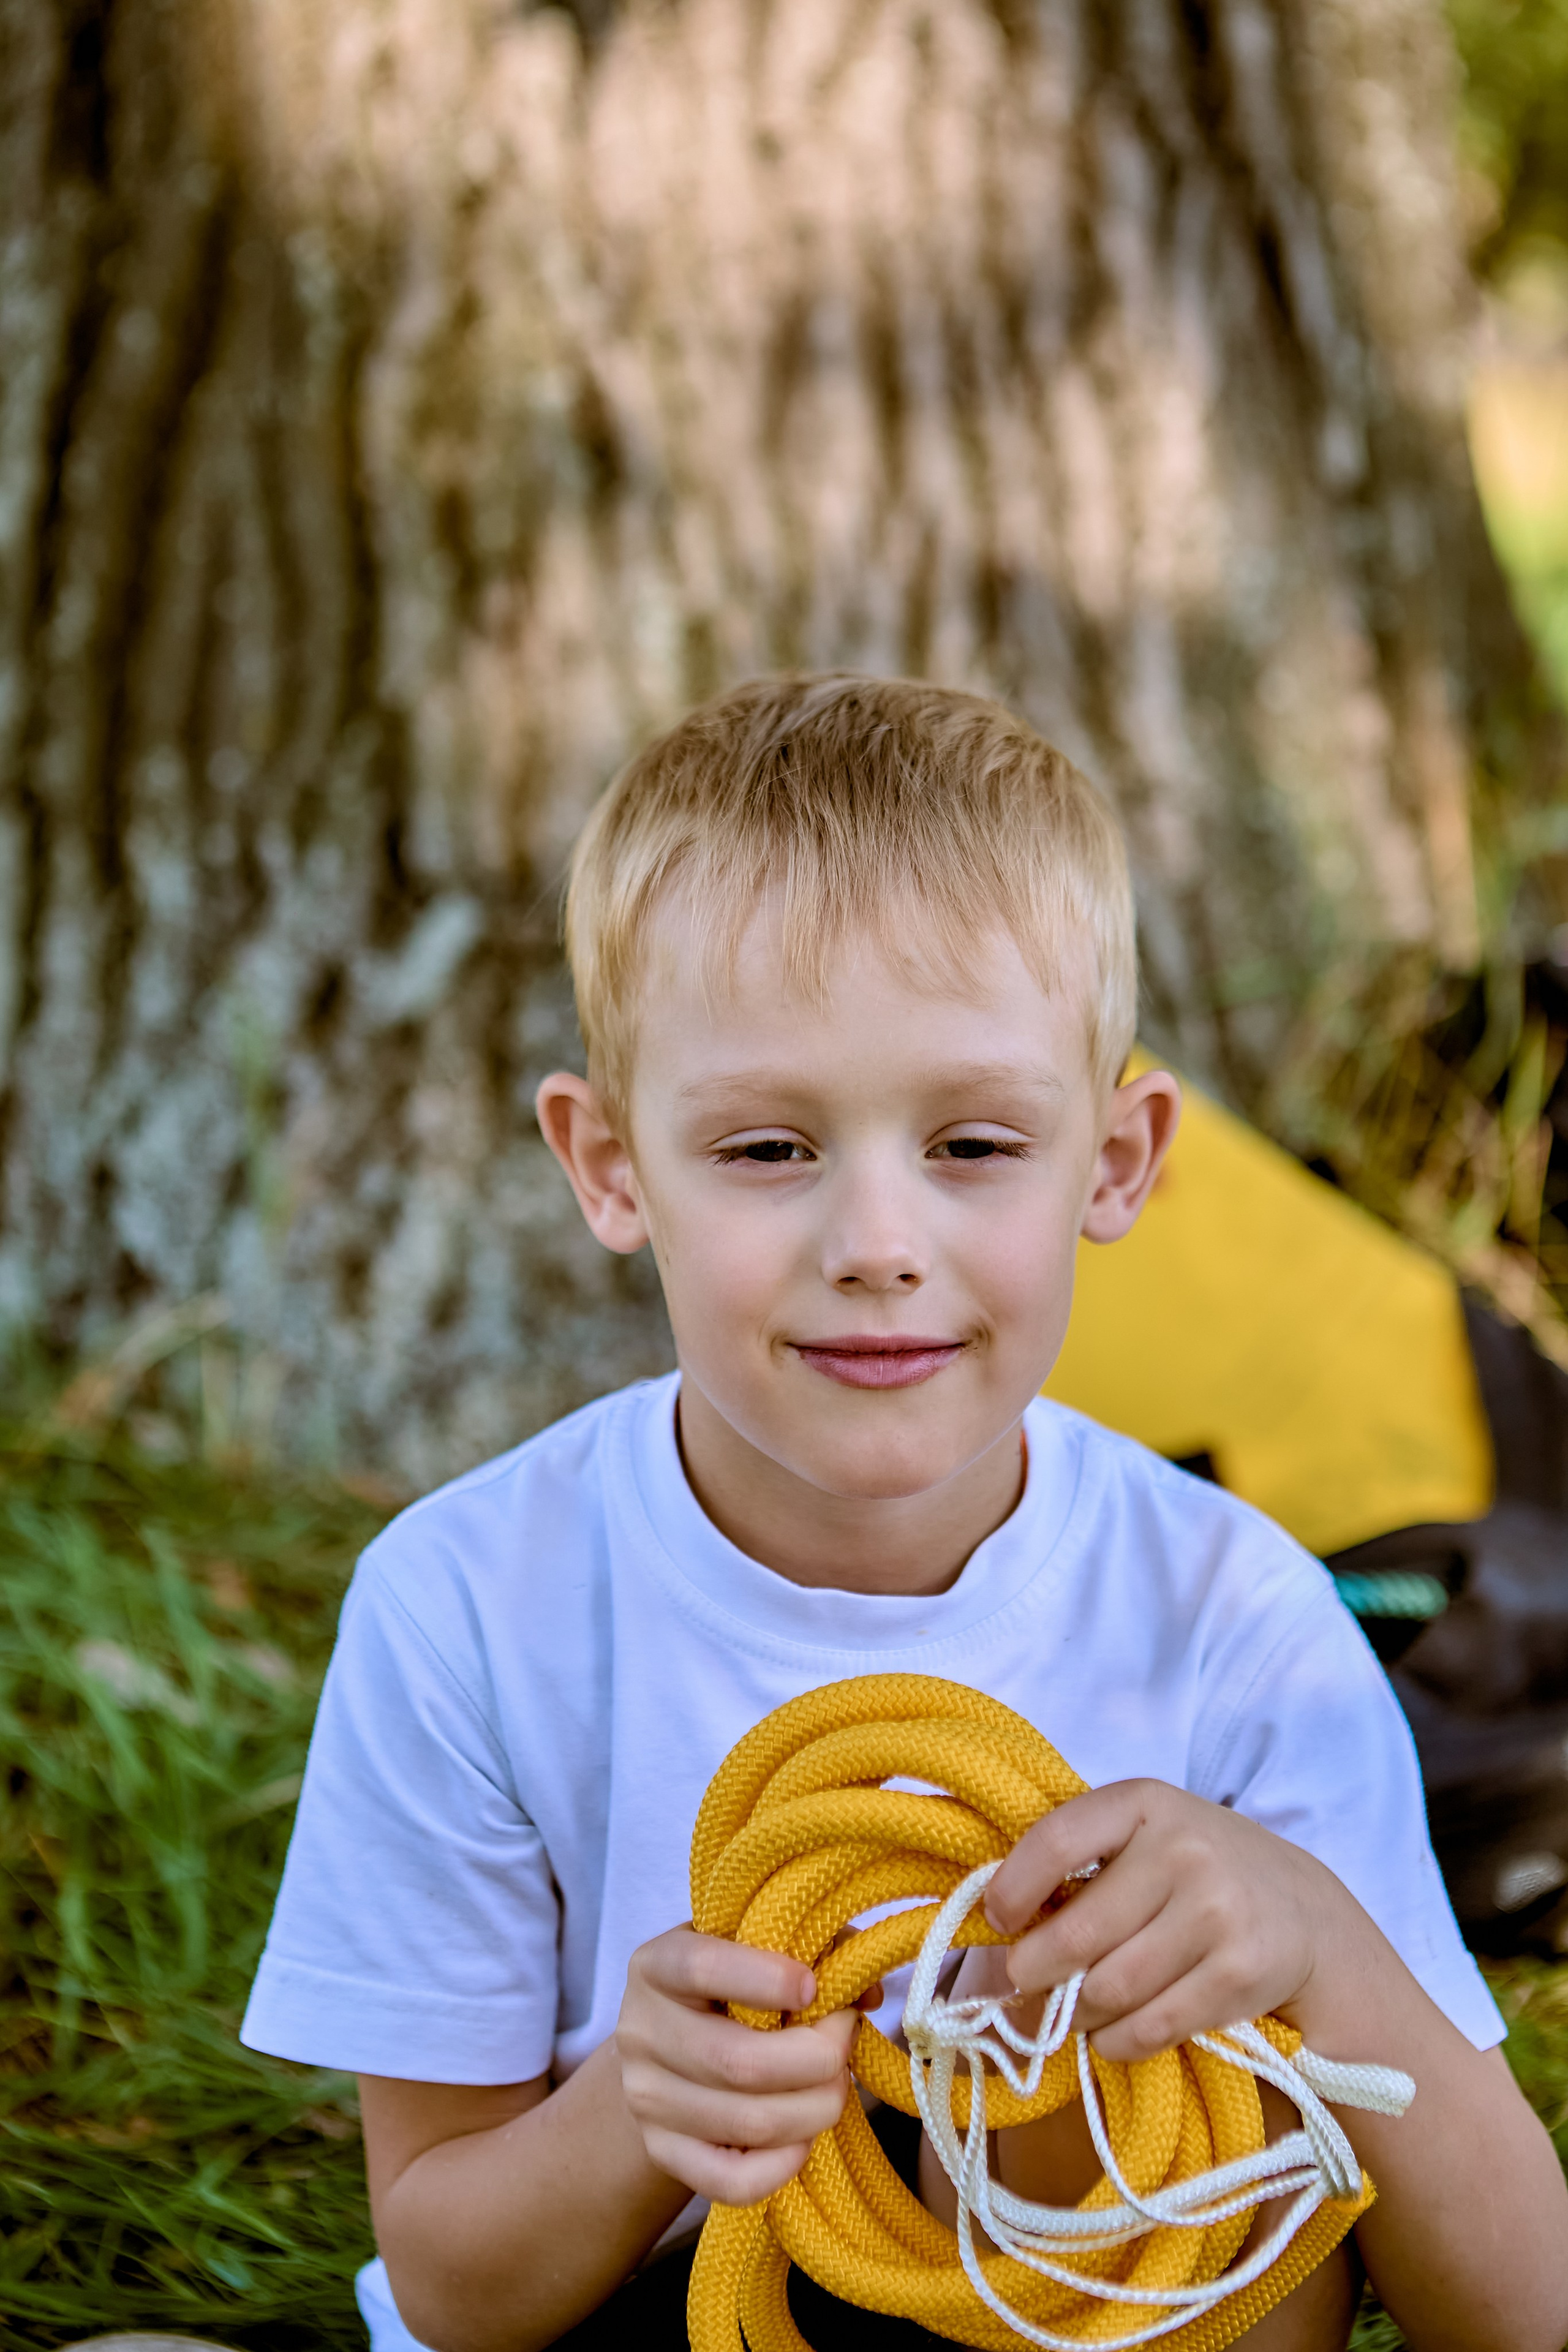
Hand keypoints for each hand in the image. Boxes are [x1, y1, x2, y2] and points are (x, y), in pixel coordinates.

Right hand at [615, 1925, 860, 2204]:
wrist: (665, 2045)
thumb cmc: (727, 1983)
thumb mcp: (754, 1945)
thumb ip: (814, 1948)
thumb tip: (867, 1992)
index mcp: (657, 1966)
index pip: (701, 1968)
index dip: (766, 1977)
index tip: (813, 1986)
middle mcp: (640, 2033)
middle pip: (738, 2062)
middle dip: (817, 2057)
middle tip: (845, 2042)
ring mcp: (647, 2100)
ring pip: (748, 2122)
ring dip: (815, 2107)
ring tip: (834, 2085)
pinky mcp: (663, 2153)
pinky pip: (732, 2181)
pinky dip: (784, 2164)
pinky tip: (805, 2135)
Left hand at [984, 1780, 1363, 2064]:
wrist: (1305, 1913)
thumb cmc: (1197, 1872)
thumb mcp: (1144, 1838)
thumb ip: (1081, 1864)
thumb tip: (1000, 1929)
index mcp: (1145, 1802)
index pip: (1057, 1840)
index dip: (1013, 1888)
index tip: (1000, 1920)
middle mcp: (1183, 1850)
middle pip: (1075, 1937)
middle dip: (1033, 1973)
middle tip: (1024, 1984)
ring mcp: (1216, 1912)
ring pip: (1108, 1990)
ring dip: (1075, 2013)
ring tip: (1071, 2009)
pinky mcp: (1238, 1974)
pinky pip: (1148, 2027)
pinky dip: (1115, 2041)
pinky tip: (1112, 2032)